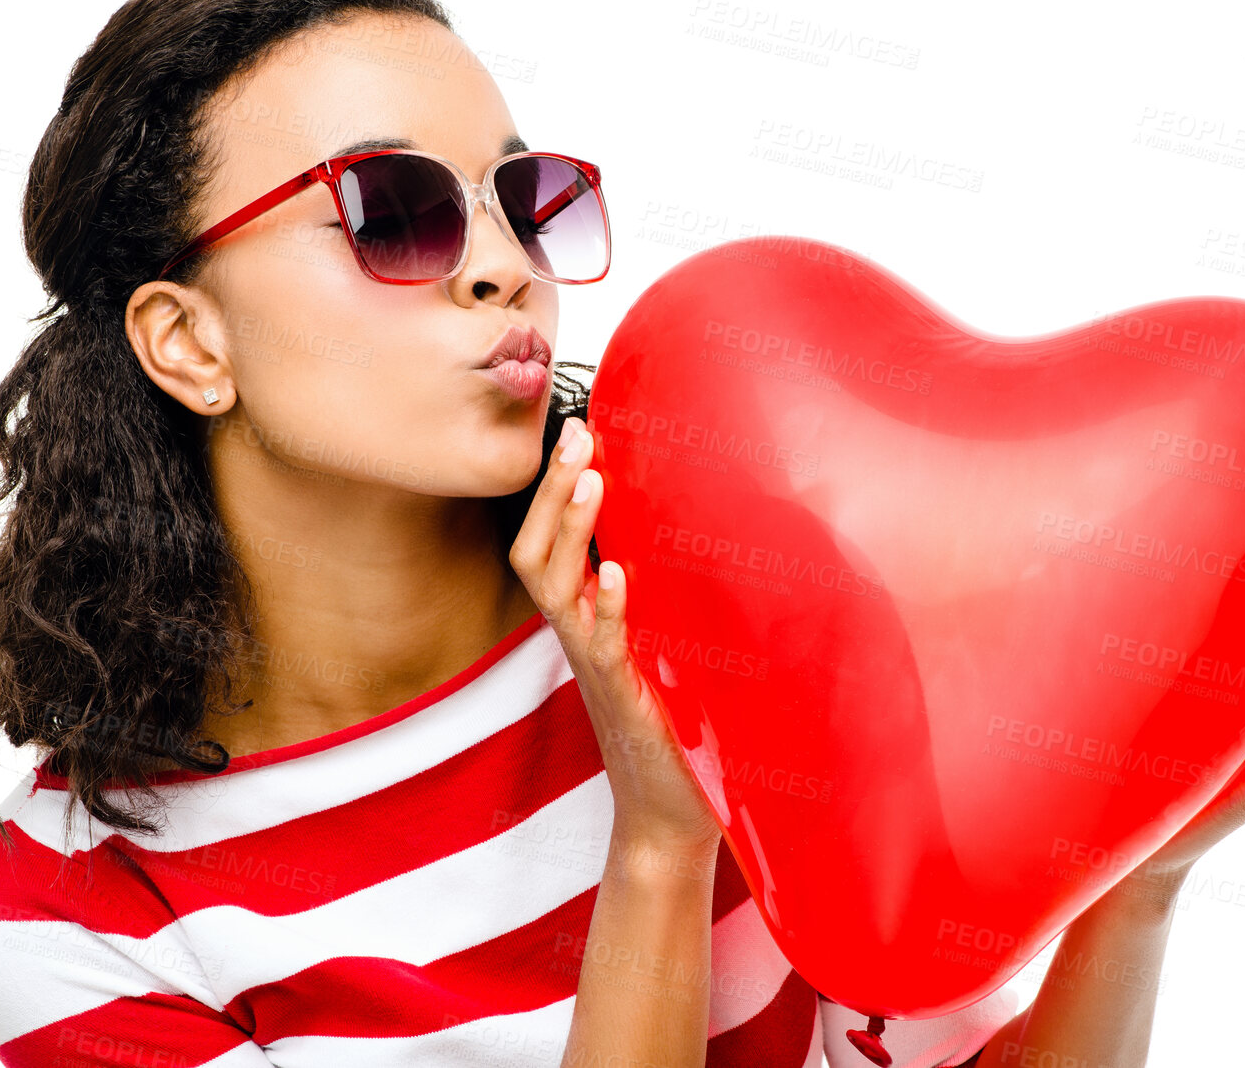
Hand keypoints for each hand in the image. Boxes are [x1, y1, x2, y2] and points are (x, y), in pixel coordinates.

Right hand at [509, 415, 722, 854]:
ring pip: (557, 589)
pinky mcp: (623, 697)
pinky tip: (614, 572)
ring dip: (570, 531)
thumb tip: (708, 533)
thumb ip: (671, 598)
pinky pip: (603, 646)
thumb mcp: (669, 647)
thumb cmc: (675, 729)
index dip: (553, 490)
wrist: (670, 814)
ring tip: (588, 481)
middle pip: (537, 553)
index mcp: (588, 621)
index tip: (577, 431)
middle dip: (550, 492)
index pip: (548, 543)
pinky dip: (606, 607)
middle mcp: (581, 637)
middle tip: (576, 435)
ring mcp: (596, 667)